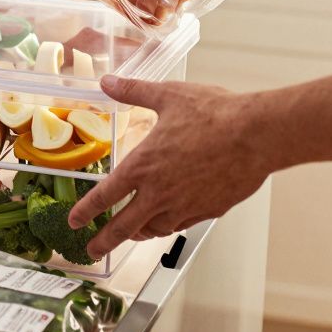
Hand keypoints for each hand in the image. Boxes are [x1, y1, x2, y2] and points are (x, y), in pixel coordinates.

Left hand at [69, 75, 278, 258]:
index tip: (74, 221)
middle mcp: (159, 193)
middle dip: (103, 241)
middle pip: (123, 227)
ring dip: (138, 233)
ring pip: (153, 229)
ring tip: (132, 232)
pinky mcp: (208, 211)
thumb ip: (133, 91)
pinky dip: (168, 225)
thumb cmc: (215, 113)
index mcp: (143, 166)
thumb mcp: (168, 95)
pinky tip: (169, 218)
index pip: (105, 196)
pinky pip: (181, 224)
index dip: (85, 211)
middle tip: (91, 250)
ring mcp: (185, 206)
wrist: (257, 134)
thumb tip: (107, 81)